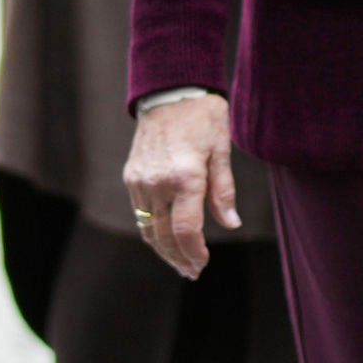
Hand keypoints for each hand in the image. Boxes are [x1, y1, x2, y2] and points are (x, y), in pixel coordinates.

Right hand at [121, 94, 241, 279]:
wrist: (169, 91)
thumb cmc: (202, 116)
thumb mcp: (221, 149)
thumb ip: (223, 190)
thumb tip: (231, 224)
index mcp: (185, 178)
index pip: (186, 231)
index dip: (195, 253)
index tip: (202, 264)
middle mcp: (158, 183)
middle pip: (165, 236)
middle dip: (179, 258)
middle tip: (193, 272)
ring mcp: (141, 181)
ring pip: (148, 229)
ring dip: (164, 250)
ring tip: (180, 263)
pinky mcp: (131, 176)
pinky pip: (139, 213)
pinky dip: (151, 231)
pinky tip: (164, 240)